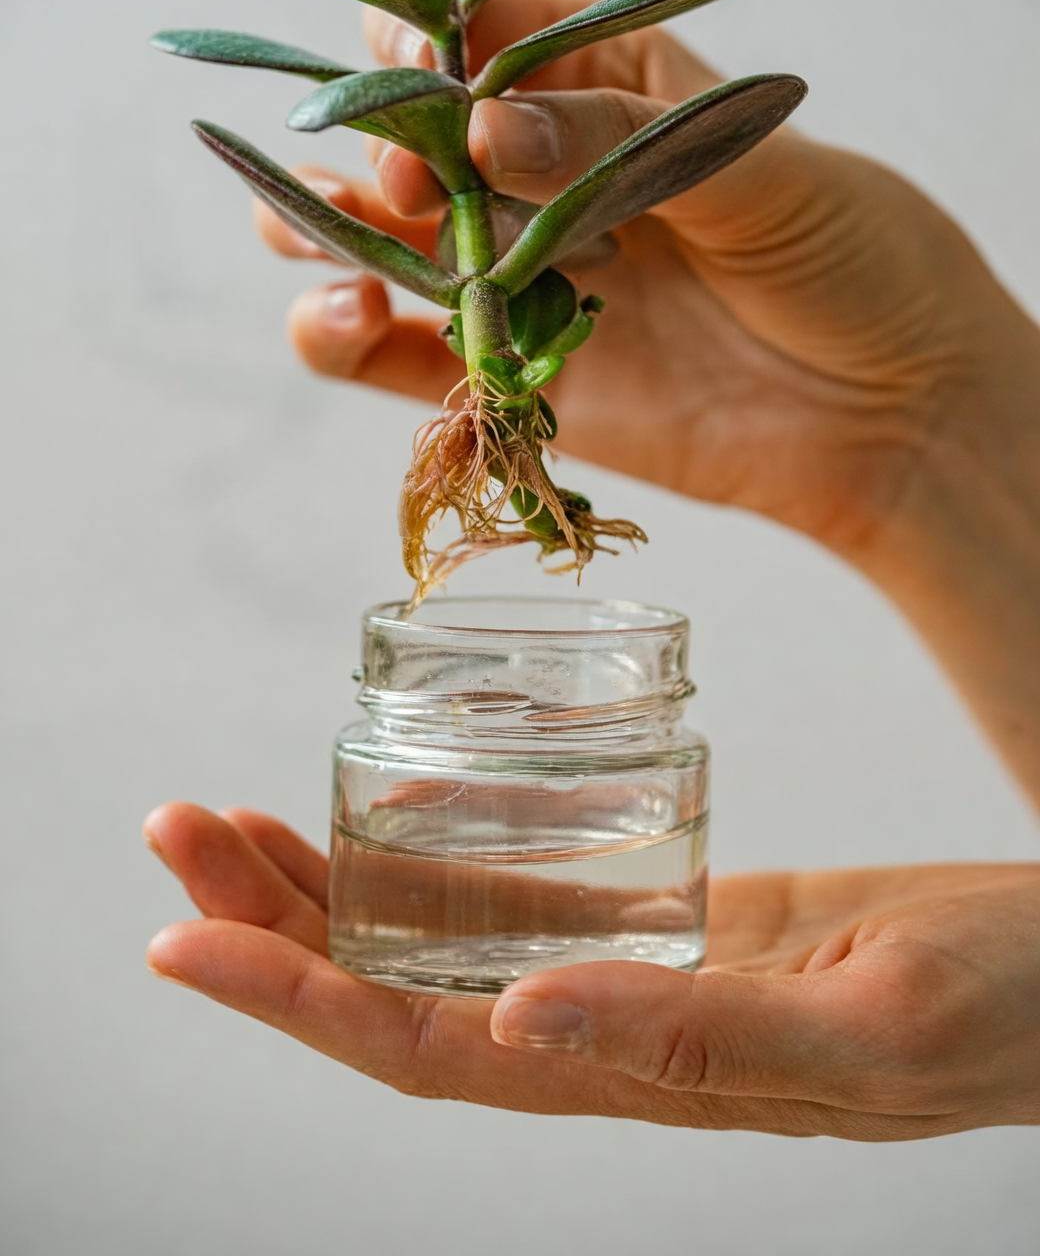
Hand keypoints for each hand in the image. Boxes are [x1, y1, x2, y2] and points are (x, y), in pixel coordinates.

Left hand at [143, 802, 1039, 1138]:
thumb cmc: (1002, 1005)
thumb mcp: (864, 1024)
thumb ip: (699, 1038)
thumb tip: (521, 1025)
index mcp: (642, 1078)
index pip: (424, 1049)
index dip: (293, 999)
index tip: (179, 941)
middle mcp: (612, 1037)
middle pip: (403, 991)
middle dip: (275, 921)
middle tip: (175, 835)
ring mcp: (639, 976)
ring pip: (450, 943)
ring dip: (333, 887)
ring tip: (233, 822)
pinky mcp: (679, 919)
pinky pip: (530, 898)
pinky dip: (443, 860)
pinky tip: (388, 817)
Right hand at [255, 0, 1039, 801]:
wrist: (896, 417)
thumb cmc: (858, 262)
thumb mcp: (760, 170)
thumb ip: (620, 144)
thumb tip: (487, 130)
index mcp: (612, 88)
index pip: (489, 38)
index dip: (430, 39)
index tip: (411, 62)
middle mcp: (548, 176)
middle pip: (412, 136)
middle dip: (376, 142)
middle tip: (402, 180)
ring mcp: (521, 276)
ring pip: (380, 238)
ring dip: (321, 223)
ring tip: (305, 229)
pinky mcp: (509, 373)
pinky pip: (398, 354)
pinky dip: (343, 334)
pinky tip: (337, 317)